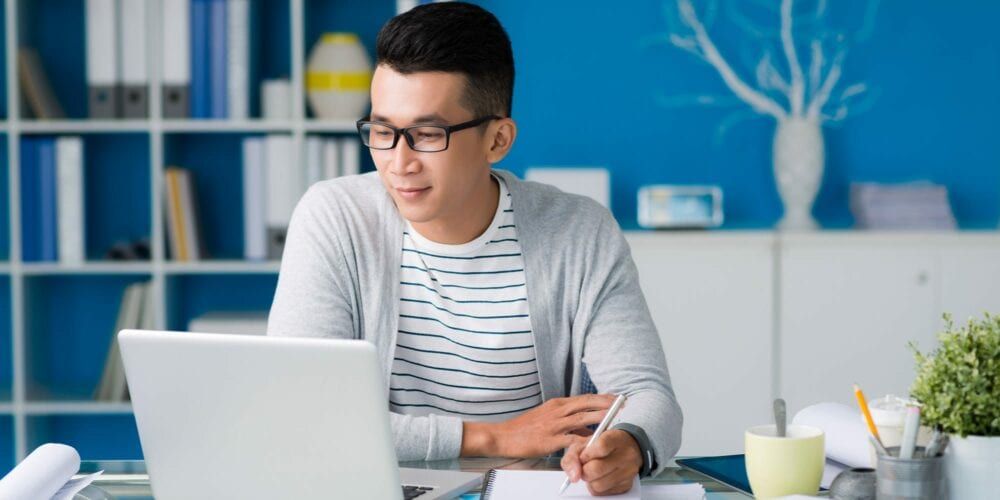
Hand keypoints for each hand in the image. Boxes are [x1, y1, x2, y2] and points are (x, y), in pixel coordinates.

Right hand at [460, 394, 614, 457]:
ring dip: (601, 417)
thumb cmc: (524, 429)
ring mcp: (554, 424)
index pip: (584, 397)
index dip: (602, 398)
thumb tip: (584, 426)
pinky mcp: (550, 439)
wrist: (503, 436)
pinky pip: (572, 439)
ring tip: (617, 418)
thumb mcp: (546, 418)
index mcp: (557, 404)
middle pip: (587, 404)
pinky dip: (586, 440)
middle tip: (624, 405)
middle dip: (607, 404)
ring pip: (583, 418)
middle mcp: (557, 411)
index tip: (616, 398)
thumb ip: (566, 421)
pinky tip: (597, 442)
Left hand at [560, 429, 642, 495]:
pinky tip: (600, 477)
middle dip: (584, 470)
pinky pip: (602, 493)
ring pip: (598, 485)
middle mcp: (626, 455)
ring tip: (593, 472)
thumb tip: (574, 477)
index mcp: (615, 439)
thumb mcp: (584, 443)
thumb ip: (573, 456)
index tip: (583, 456)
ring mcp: (628, 471)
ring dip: (590, 481)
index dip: (587, 454)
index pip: (601, 447)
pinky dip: (596, 487)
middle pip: (596, 469)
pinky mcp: (627, 486)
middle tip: (586, 466)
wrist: (624, 448)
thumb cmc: (602, 445)